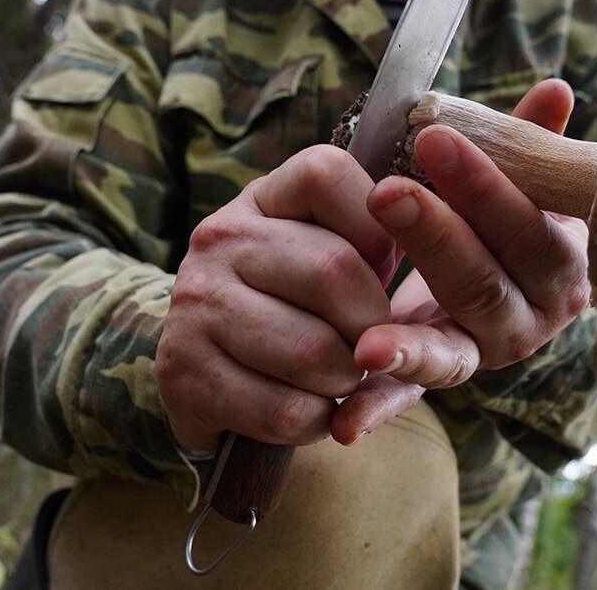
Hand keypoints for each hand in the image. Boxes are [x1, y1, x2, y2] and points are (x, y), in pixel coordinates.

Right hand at [155, 145, 406, 452]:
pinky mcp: (184, 371)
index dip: (376, 227)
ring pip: (313, 352)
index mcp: (263, 197)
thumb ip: (370, 242)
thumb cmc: (292, 308)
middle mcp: (219, 237)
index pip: (325, 174)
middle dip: (372, 325)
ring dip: (345, 381)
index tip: (378, 265)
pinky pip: (284, 410)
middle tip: (368, 345)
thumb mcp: (323, 255)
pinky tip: (304, 409)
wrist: (203, 374)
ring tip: (335, 379)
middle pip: (333, 269)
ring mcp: (195, 303)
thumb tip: (413, 246)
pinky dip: (315, 422)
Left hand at [335, 79, 590, 431]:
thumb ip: (531, 145)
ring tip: (365, 343)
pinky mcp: (438, 383)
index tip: (433, 139)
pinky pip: (408, 402)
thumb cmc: (509, 219)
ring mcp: (484, 356)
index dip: (485, 187)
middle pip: (486, 285)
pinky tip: (341, 425)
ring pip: (451, 353)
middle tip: (385, 194)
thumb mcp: (522, 184)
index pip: (529, 228)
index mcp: (560, 265)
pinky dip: (374, 412)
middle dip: (435, 239)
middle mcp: (530, 319)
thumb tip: (555, 89)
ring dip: (407, 348)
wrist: (511, 287)